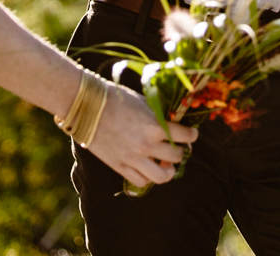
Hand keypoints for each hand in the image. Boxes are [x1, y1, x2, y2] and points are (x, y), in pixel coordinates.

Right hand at [84, 82, 198, 188]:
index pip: (185, 136)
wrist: (87, 106)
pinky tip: (147, 168)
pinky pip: (141, 181)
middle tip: (177, 148)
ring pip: (162, 177)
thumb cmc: (116, 97)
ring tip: (165, 165)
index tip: (191, 134)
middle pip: (176, 157)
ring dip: (168, 171)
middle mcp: (147, 145)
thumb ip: (159, 114)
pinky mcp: (119, 166)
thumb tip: (173, 119)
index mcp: (155, 126)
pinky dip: (148, 177)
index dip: (192, 135)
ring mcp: (133, 158)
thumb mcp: (143, 102)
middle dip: (180, 152)